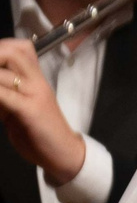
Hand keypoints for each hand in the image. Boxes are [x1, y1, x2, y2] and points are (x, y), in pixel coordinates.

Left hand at [0, 39, 89, 183]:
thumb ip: (4, 95)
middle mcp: (37, 82)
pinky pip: (6, 96)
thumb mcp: (19, 107)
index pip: (21, 48)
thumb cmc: (41, 131)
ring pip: (5, 73)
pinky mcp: (31, 111)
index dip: (2, 48)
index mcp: (36, 79)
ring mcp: (35, 95)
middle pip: (13, 52)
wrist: (63, 154)